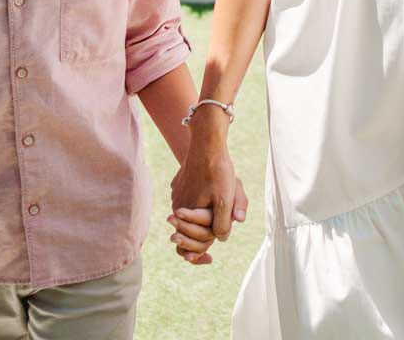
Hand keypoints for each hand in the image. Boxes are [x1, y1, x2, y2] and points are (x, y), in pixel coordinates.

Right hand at [169, 125, 246, 263]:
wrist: (207, 143)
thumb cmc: (218, 171)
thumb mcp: (225, 197)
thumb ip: (223, 221)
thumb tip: (221, 238)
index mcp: (186, 213)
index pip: (189, 243)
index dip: (197, 254)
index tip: (208, 260)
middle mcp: (178, 207)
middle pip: (189, 231)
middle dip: (199, 238)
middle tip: (208, 250)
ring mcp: (178, 195)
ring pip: (190, 215)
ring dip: (201, 219)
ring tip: (212, 219)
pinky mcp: (180, 184)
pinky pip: (189, 201)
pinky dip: (198, 205)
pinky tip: (210, 194)